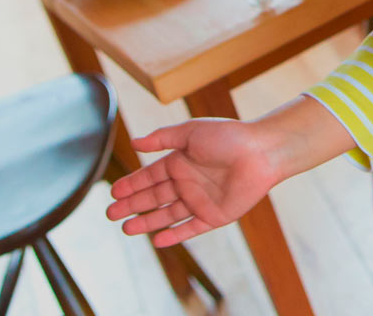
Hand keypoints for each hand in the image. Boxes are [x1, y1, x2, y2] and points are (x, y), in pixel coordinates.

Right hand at [106, 118, 283, 246]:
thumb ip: (162, 138)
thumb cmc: (229, 136)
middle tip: (111, 213)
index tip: (113, 192)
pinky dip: (174, 235)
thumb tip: (134, 143)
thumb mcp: (191, 131)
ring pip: (168, 215)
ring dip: (147, 222)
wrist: (261, 151)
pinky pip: (190, 228)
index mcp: (181, 162)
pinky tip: (157, 240)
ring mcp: (201, 200)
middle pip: (154, 197)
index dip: (132, 184)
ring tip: (126, 228)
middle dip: (132, 205)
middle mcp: (188, 182)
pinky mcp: (215, 216)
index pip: (150, 176)